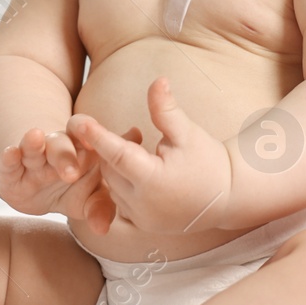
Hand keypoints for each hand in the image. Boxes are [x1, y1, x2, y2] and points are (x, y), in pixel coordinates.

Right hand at [0, 122, 139, 234]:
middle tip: (72, 174)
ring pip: (34, 147)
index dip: (101, 137)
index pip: (92, 138)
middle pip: (62, 145)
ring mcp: (33, 158)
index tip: (114, 140)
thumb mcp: (89, 200)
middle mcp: (58, 149)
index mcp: (84, 151)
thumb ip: (101, 207)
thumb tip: (103, 228)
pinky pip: (9, 161)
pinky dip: (9, 157)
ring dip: (34, 143)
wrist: (37, 195)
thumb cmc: (72, 190)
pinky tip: (11, 152)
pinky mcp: (11, 170)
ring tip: (36, 136)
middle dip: (66, 156)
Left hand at [67, 78, 231, 234]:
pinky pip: (119, 199)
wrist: (226, 197)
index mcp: (154, 181)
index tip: (79, 121)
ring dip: (114, 166)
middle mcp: (143, 204)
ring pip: (111, 185)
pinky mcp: (142, 224)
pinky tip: (134, 171)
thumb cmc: (208, 161)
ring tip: (131, 150)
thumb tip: (158, 80)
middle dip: (109, 148)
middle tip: (120, 132)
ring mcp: (141, 218)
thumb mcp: (188, 133)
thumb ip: (166, 110)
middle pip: (109, 169)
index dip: (97, 136)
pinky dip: (121, 183)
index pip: (117, 155)